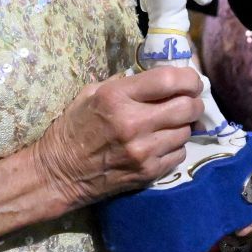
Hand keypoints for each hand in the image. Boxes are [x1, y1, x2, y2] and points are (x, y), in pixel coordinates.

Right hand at [31, 66, 203, 211]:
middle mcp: (133, 123)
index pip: (170, 80)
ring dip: (183, 125)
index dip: (189, 78)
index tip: (191, 80)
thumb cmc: (73, 128)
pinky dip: (175, 146)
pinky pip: (179, 154)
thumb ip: (126, 83)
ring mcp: (142, 151)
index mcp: (117, 97)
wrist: (58, 173)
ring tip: (171, 123)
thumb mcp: (91, 94)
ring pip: (186, 131)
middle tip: (189, 100)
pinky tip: (161, 143)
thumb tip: (161, 78)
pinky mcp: (147, 173)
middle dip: (193, 101)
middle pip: (187, 107)